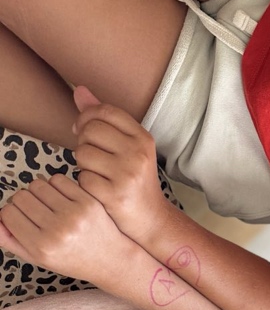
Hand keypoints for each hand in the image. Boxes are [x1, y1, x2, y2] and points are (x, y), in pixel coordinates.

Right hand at [0, 174, 130, 285]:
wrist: (111, 260)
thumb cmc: (72, 259)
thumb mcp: (39, 258)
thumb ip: (12, 241)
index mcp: (41, 247)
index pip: (8, 213)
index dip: (12, 214)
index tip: (23, 220)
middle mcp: (57, 231)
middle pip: (21, 196)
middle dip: (25, 202)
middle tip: (38, 212)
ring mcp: (74, 215)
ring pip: (37, 185)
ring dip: (39, 192)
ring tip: (50, 205)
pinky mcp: (87, 202)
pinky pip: (57, 179)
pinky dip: (56, 186)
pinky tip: (64, 199)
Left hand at [73, 86, 169, 244]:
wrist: (150, 219)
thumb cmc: (135, 180)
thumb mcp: (128, 147)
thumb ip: (104, 119)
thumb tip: (79, 90)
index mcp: (143, 139)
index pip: (105, 112)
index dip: (87, 117)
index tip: (83, 129)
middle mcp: (137, 154)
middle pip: (90, 130)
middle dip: (83, 142)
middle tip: (92, 157)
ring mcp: (127, 175)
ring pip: (82, 154)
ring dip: (82, 164)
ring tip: (96, 174)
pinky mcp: (114, 195)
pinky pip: (82, 178)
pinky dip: (85, 184)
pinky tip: (98, 190)